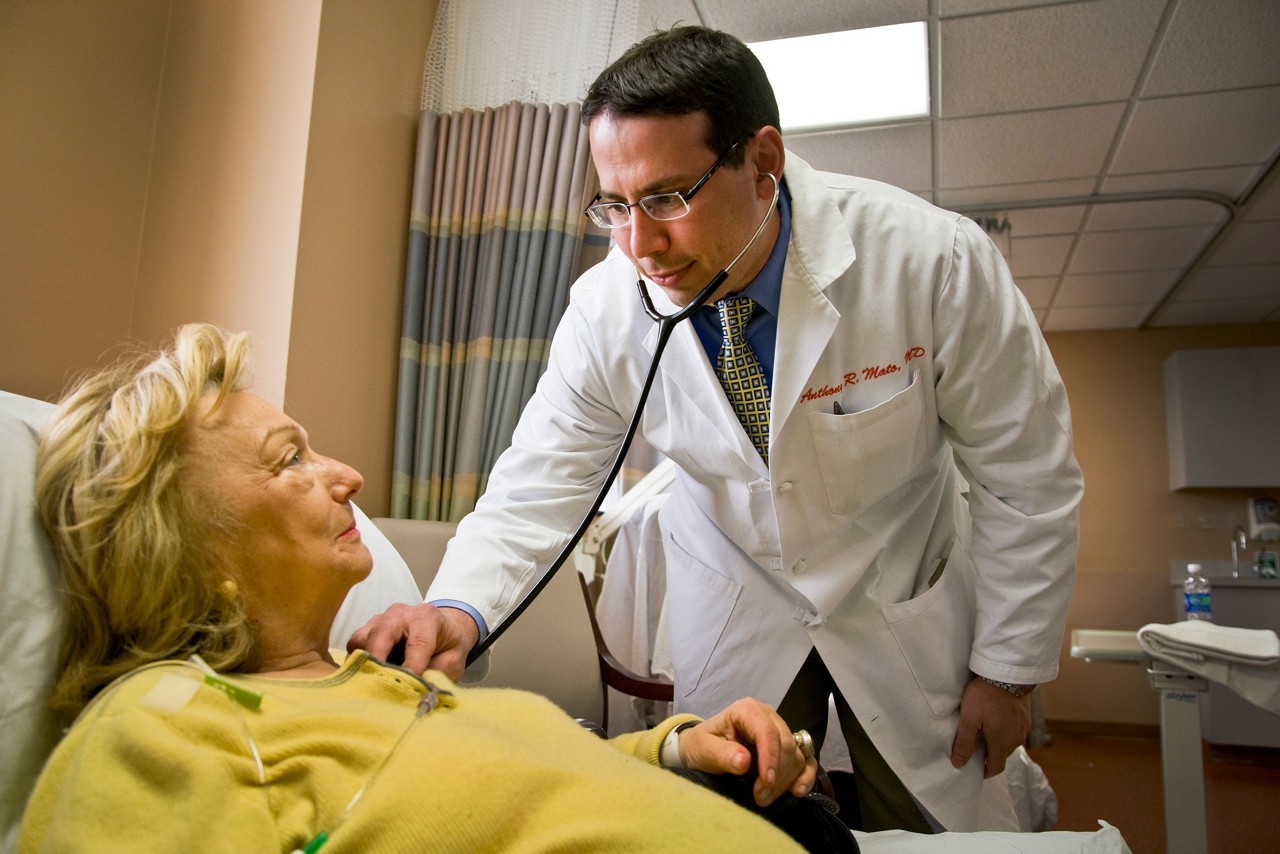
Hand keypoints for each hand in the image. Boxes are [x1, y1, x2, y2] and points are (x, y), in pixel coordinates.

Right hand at [346, 603, 478, 678]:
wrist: (443, 629)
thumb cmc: (448, 646)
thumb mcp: (453, 661)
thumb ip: (436, 674)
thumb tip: (416, 691)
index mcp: (427, 618)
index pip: (418, 643)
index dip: (412, 666)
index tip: (407, 686)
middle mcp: (401, 614)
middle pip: (381, 634)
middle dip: (377, 661)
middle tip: (377, 686)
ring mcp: (380, 619)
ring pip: (361, 639)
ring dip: (363, 664)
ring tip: (373, 684)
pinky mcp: (367, 630)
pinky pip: (355, 646)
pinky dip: (358, 663)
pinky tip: (368, 678)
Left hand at [677, 698, 817, 806]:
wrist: (703, 748)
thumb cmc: (702, 745)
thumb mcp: (705, 749)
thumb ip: (723, 754)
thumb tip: (744, 762)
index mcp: (747, 710)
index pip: (767, 732)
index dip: (770, 758)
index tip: (766, 783)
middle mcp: (768, 716)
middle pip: (785, 745)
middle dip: (776, 775)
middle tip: (759, 797)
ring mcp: (780, 731)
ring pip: (796, 755)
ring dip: (785, 780)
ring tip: (764, 798)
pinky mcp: (787, 747)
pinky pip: (805, 760)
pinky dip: (805, 776)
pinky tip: (797, 791)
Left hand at [949, 675, 1032, 777]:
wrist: (1007, 673)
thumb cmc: (985, 696)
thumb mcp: (969, 719)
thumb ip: (964, 743)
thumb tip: (958, 764)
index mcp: (1002, 744)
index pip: (996, 768)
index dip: (985, 771)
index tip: (975, 768)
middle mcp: (1017, 739)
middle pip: (1002, 754)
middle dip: (990, 754)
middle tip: (976, 746)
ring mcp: (1024, 727)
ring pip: (1010, 741)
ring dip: (998, 741)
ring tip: (984, 731)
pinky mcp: (1026, 715)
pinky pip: (1015, 729)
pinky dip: (1006, 729)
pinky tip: (997, 719)